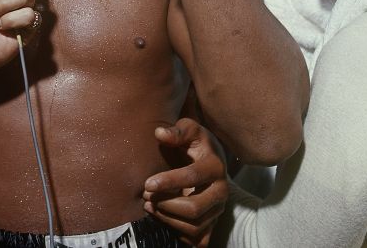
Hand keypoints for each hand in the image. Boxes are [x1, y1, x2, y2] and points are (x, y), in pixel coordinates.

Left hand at [142, 118, 228, 246]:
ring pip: (194, 227)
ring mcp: (218, 210)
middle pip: (194, 208)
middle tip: (146, 196)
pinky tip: (161, 218)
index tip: (148, 183)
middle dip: (166, 204)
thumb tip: (159, 133)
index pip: (192, 177)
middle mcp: (221, 191)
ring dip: (167, 219)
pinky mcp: (213, 223)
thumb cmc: (196, 143)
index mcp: (216, 166)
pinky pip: (197, 239)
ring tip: (149, 206)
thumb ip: (177, 131)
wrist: (212, 160)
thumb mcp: (190, 129)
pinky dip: (178, 233)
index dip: (169, 181)